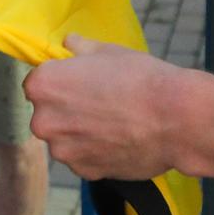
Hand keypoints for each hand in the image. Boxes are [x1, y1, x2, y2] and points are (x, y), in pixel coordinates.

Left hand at [25, 35, 197, 180]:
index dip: (60, 82)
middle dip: (67, 110)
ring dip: (81, 133)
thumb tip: (69, 43)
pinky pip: (83, 158)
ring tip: (115, 121)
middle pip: (47, 114)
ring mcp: (63, 151)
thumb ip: (79, 48)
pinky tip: (120, 139)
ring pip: (66, 139)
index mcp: (43, 85)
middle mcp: (44, 121)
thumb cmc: (141, 78)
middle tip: (101, 102)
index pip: (37, 83)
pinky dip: (96, 151)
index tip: (80, 82)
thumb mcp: (107, 51)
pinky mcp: (84, 172)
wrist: (176, 118)